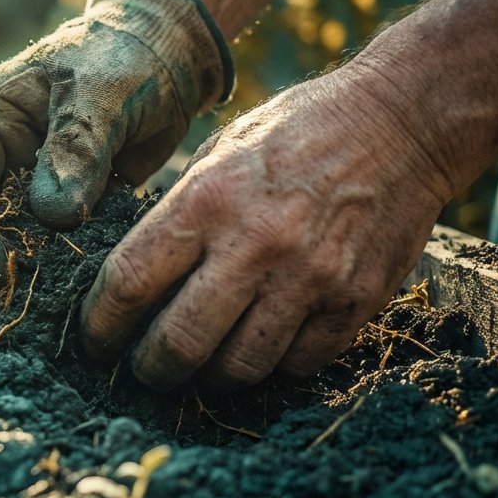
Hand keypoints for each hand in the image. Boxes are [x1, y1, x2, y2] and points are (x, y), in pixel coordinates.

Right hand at [0, 0, 232, 296]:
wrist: (170, 52)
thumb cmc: (130, 56)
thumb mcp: (103, 91)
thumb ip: (77, 146)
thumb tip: (52, 214)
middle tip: (8, 302)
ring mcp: (28, 180)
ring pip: (0, 236)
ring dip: (14, 270)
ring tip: (34, 306)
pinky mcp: (63, 202)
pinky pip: (45, 243)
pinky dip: (52, 268)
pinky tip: (70, 293)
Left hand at [78, 64, 455, 390]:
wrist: (402, 122)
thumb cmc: (296, 132)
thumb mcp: (219, 152)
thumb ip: (178, 214)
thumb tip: (133, 276)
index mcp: (207, 201)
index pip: (129, 283)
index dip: (100, 325)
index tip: (96, 340)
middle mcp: (255, 245)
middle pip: (179, 344)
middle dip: (151, 369)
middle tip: (146, 369)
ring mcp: (310, 278)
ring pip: (239, 368)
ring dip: (212, 375)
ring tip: (204, 363)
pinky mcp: (355, 302)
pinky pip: (298, 364)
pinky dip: (274, 365)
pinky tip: (265, 344)